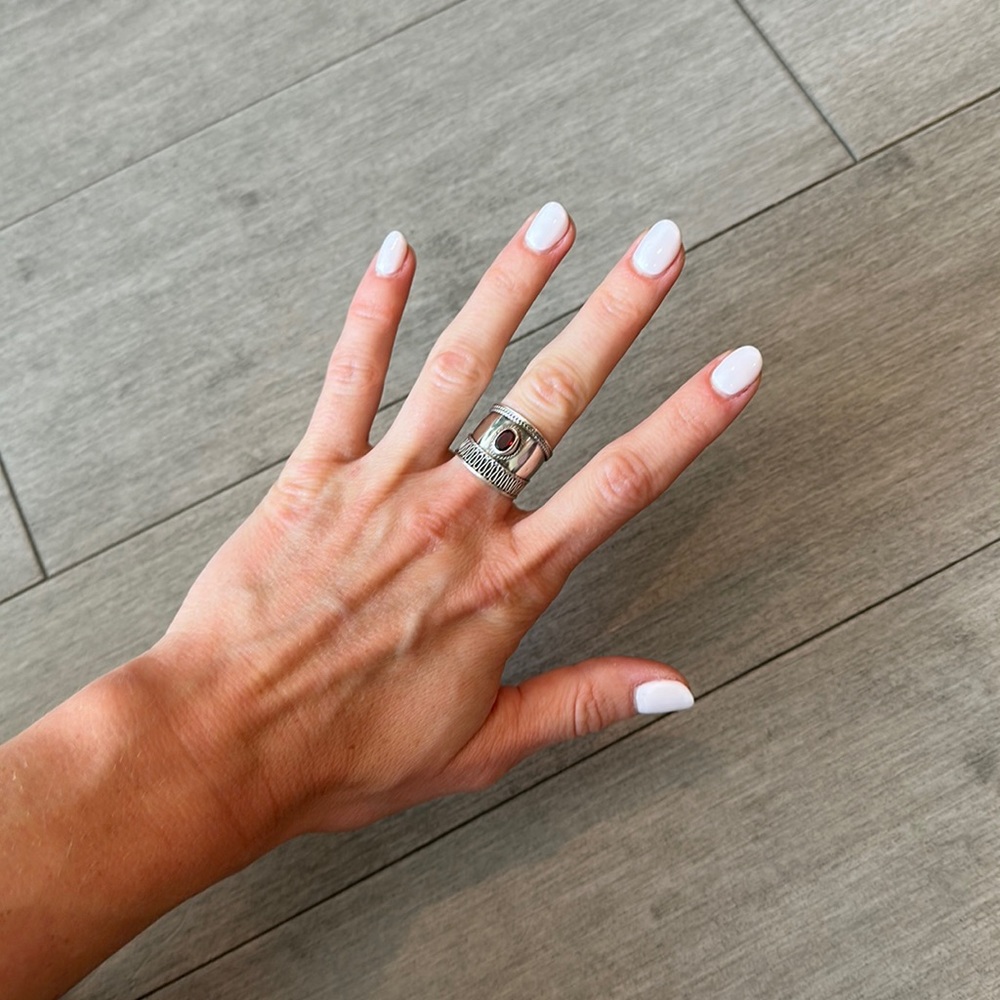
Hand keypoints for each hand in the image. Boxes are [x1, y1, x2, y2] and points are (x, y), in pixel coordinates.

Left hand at [151, 203, 761, 840]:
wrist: (229, 740)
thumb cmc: (351, 750)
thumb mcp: (485, 741)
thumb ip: (584, 700)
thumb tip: (678, 689)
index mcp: (510, 578)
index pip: (624, 481)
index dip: (691, 418)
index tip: (738, 366)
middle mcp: (459, 514)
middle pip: (555, 396)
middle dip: (618, 313)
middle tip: (664, 247)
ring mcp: (385, 482)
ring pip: (462, 366)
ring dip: (512, 286)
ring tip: (555, 224)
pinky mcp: (316, 473)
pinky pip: (350, 376)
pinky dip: (375, 310)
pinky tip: (397, 253)